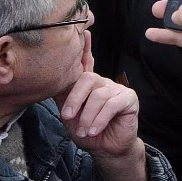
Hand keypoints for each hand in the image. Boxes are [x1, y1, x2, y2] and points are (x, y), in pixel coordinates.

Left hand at [62, 34, 140, 155]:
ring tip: (85, 131)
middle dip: (75, 99)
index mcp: (90, 85)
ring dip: (88, 116)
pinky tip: (95, 129)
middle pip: (87, 79)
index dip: (86, 48)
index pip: (87, 62)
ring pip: (99, 95)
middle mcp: (104, 83)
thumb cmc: (88, 131)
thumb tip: (52, 82)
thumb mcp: (70, 115)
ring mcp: (118, 89)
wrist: (106, 149)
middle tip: (67, 117)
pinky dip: (100, 118)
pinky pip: (112, 104)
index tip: (85, 32)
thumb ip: (64, 98)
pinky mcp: (129, 99)